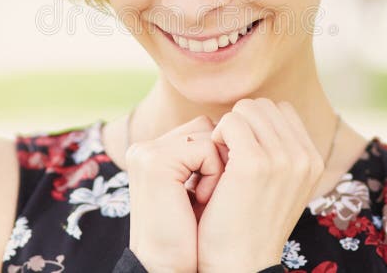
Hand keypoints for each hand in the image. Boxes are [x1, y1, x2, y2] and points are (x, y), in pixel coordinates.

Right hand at [125, 115, 224, 272]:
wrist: (170, 267)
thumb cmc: (192, 235)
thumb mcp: (196, 187)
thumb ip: (203, 156)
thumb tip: (241, 128)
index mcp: (151, 152)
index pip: (200, 130)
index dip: (218, 156)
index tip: (214, 191)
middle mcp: (145, 148)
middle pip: (205, 128)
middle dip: (219, 159)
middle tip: (211, 196)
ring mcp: (147, 152)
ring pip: (208, 135)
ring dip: (218, 167)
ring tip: (206, 198)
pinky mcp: (156, 161)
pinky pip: (206, 149)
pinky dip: (214, 175)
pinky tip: (203, 200)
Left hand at [196, 98, 325, 271]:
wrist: (239, 266)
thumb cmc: (248, 226)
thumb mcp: (278, 187)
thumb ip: (277, 152)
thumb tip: (256, 118)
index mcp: (313, 161)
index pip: (281, 110)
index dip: (255, 124)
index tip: (242, 151)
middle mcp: (304, 157)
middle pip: (263, 106)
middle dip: (241, 123)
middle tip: (228, 155)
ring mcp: (282, 158)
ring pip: (246, 109)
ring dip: (228, 128)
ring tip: (222, 160)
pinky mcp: (254, 163)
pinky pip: (230, 121)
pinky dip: (216, 136)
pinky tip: (214, 163)